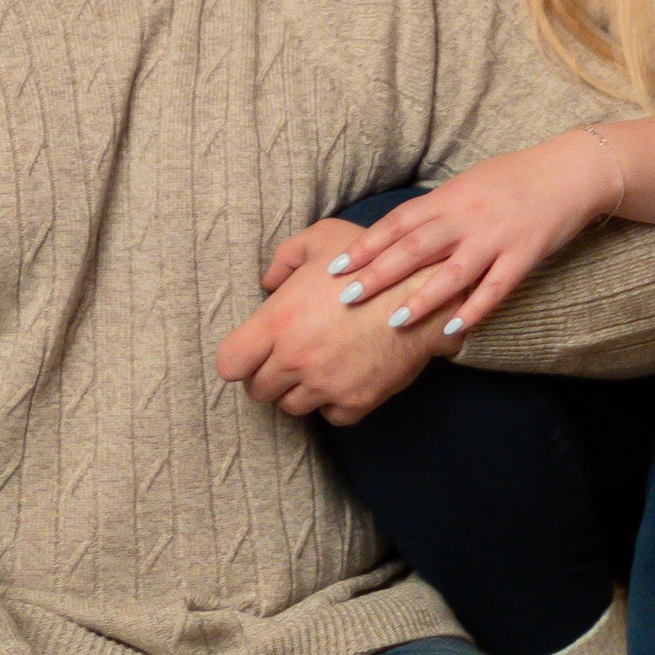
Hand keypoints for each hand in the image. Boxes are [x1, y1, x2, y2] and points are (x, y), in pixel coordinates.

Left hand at [217, 257, 441, 423]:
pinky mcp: (355, 402)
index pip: (229, 364)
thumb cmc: (371, 263)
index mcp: (278, 321)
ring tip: (314, 367)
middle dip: (267, 375)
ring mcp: (325, 385)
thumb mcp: (321, 238)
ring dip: (296, 391)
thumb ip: (284, 259)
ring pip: (290, 407)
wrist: (424, 295)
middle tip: (285, 358)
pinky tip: (341, 378)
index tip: (251, 352)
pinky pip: (329, 416)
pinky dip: (331, 403)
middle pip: (258, 390)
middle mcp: (296, 359)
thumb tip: (267, 283)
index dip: (237, 359)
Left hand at [278, 132, 625, 347]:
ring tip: (392, 321)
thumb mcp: (467, 184)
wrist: (568, 171)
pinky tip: (454, 330)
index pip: (398, 223)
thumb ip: (435, 209)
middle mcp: (467, 217)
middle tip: (346, 296)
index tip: (335, 266)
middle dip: (378, 273)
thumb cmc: (513, 178)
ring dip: (420, 298)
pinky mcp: (524, 255)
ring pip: (452, 271)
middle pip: (415, 247)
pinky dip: (475, 310)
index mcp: (448, 197)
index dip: (366, 245)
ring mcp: (496, 237)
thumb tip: (397, 231)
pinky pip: (497, 287)